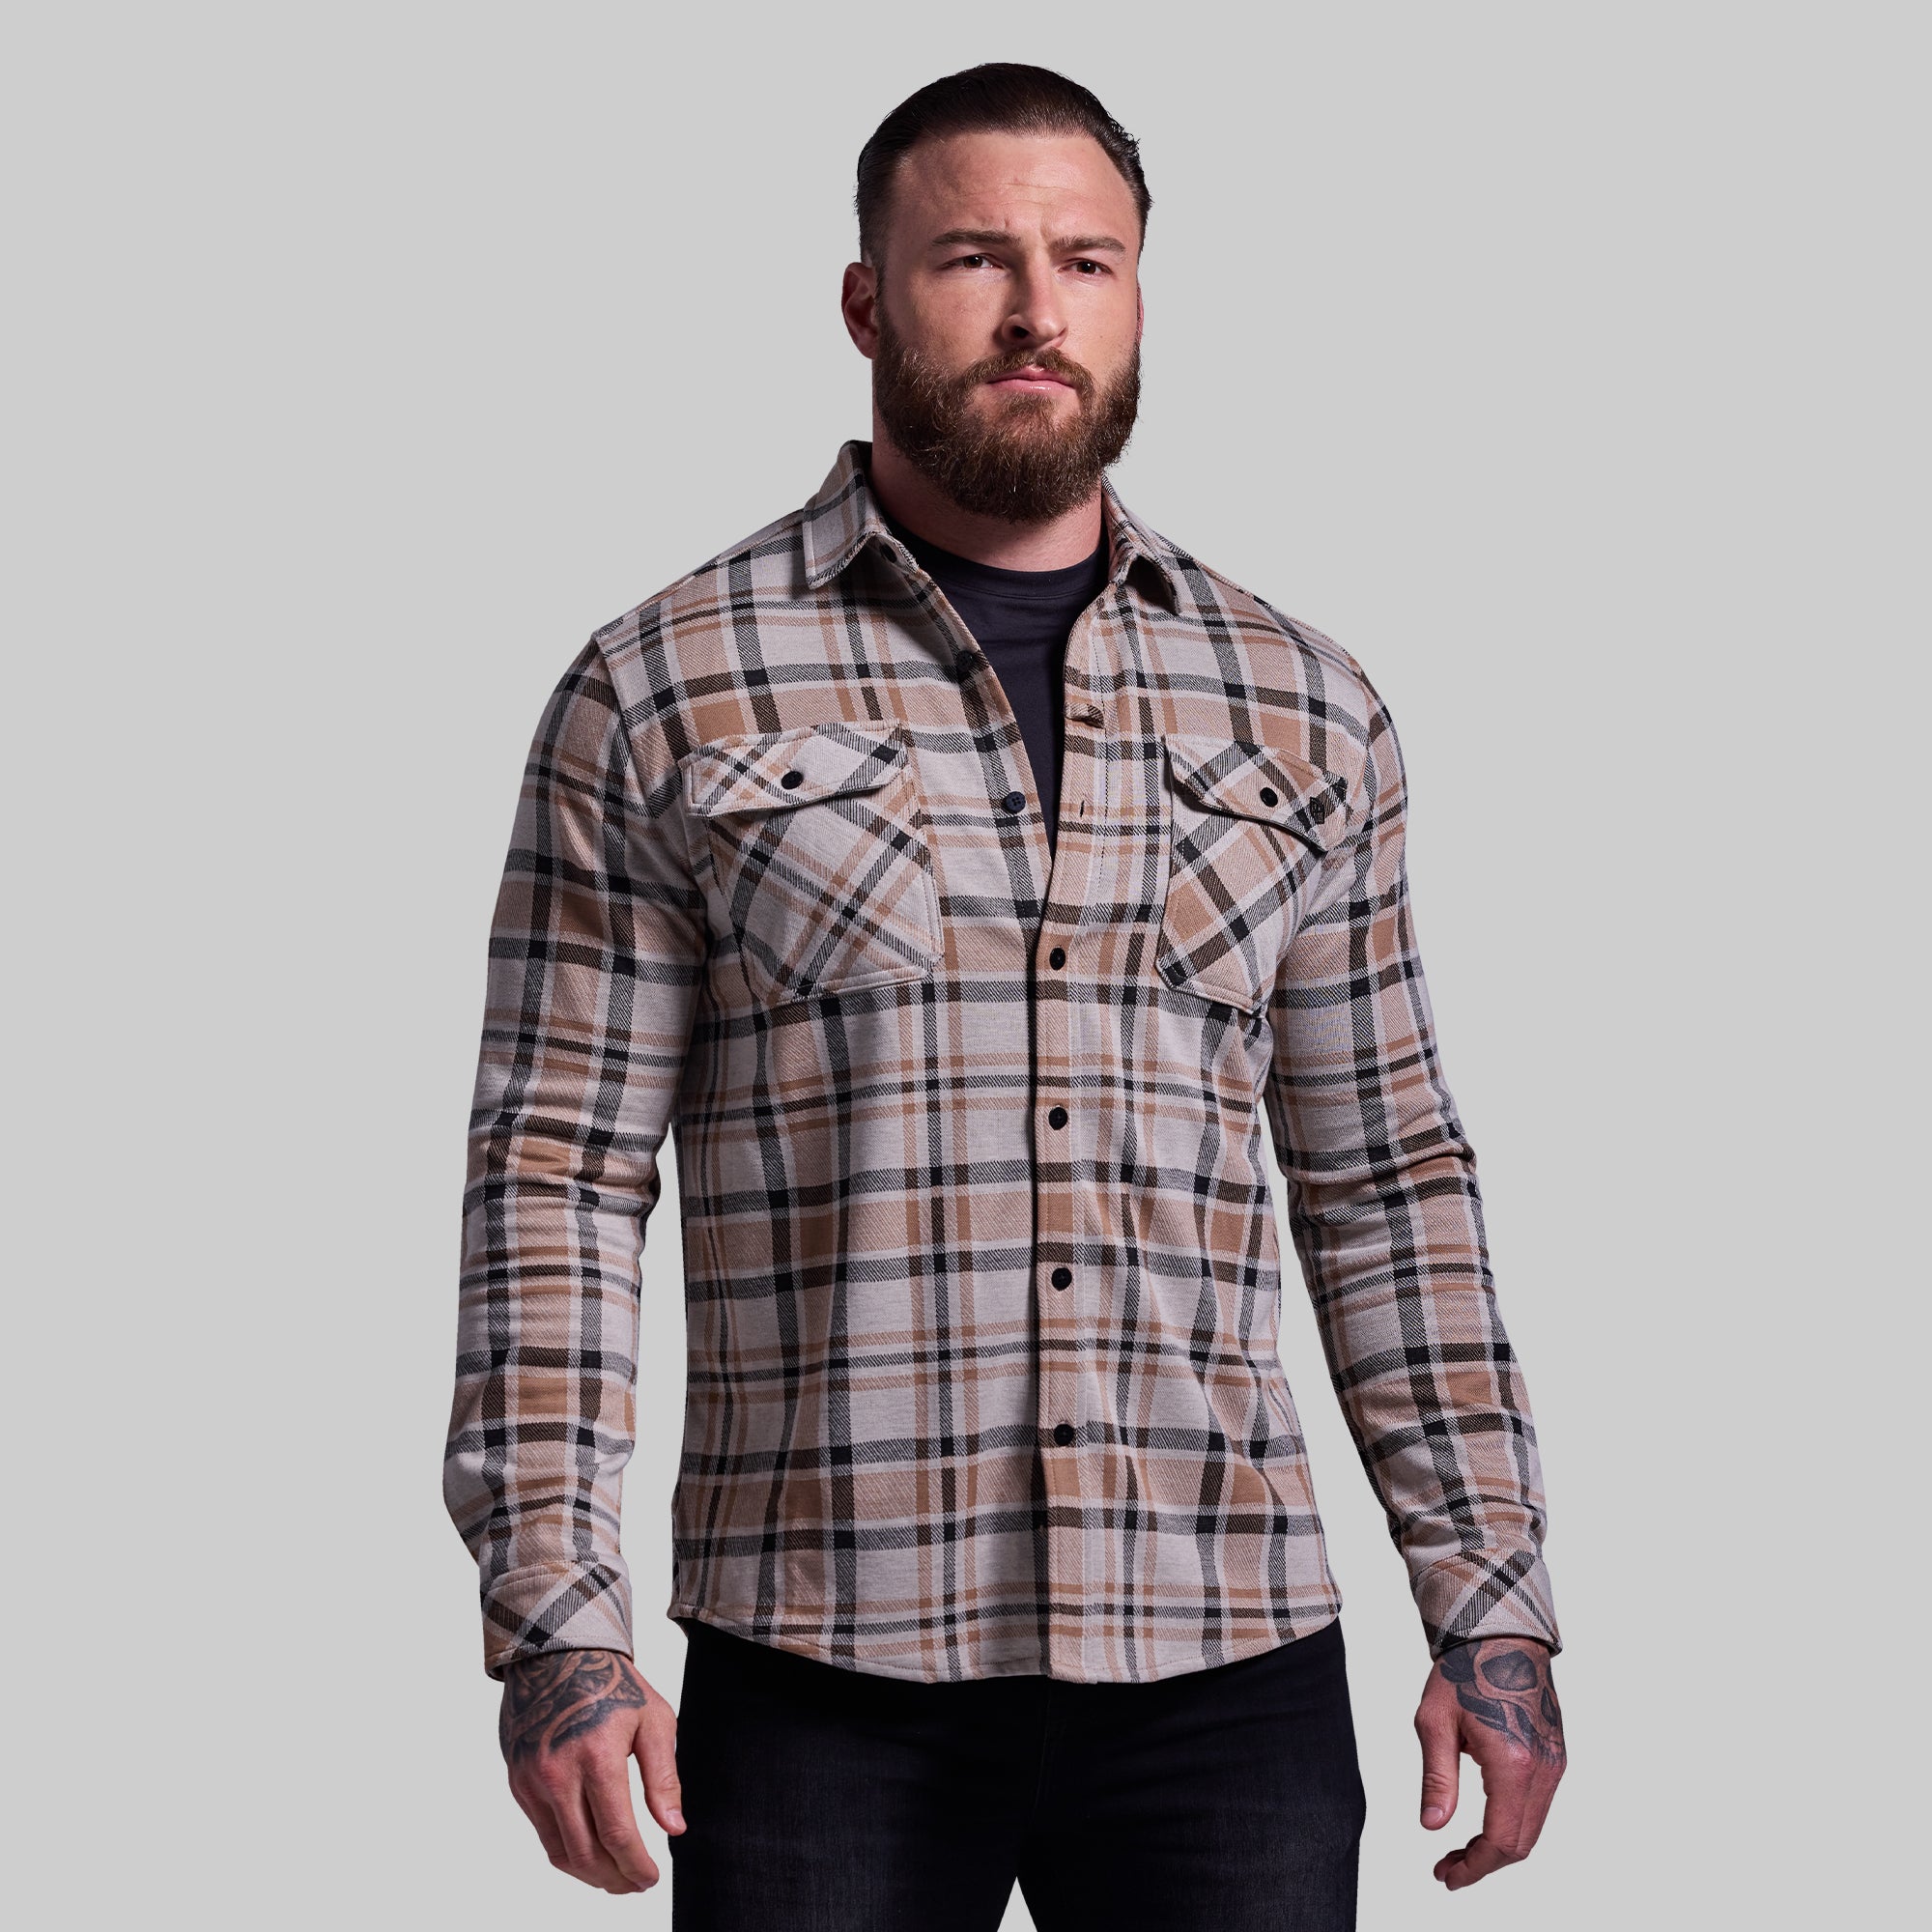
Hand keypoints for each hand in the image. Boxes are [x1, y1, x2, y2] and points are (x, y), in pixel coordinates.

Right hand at [498, 1647, 685, 1892]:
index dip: (636, 1866)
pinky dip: (568, 1852)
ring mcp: (533, 1781)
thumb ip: (663, 1778)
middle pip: (586, 1854)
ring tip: (615, 1877)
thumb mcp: (653, 1720)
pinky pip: (543, 1833)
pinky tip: (590, 1851)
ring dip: (590, 1875)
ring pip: (560, 1852)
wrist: (558, 1654)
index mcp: (598, 1757)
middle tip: (636, 1884)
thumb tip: (674, 1829)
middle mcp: (558, 1774)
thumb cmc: (612, 1683)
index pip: (617, 1834)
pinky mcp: (518, 1783)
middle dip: (615, 1879)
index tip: (651, 1878)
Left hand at [1414, 1636, 1564, 1889]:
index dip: (1474, 1867)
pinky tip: (1484, 1821)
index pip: (1501, 1840)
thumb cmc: (1464, 1670)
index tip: (1446, 1876)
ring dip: (1499, 1846)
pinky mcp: (1556, 1756)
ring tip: (1459, 1850)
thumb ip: (1437, 1779)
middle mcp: (1543, 1768)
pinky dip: (1513, 1823)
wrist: (1501, 1634)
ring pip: (1532, 1828)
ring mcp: (1555, 1763)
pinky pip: (1538, 1806)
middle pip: (1521, 1843)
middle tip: (1447, 1868)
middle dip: (1484, 1863)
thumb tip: (1432, 1827)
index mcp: (1513, 1763)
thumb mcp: (1434, 1722)